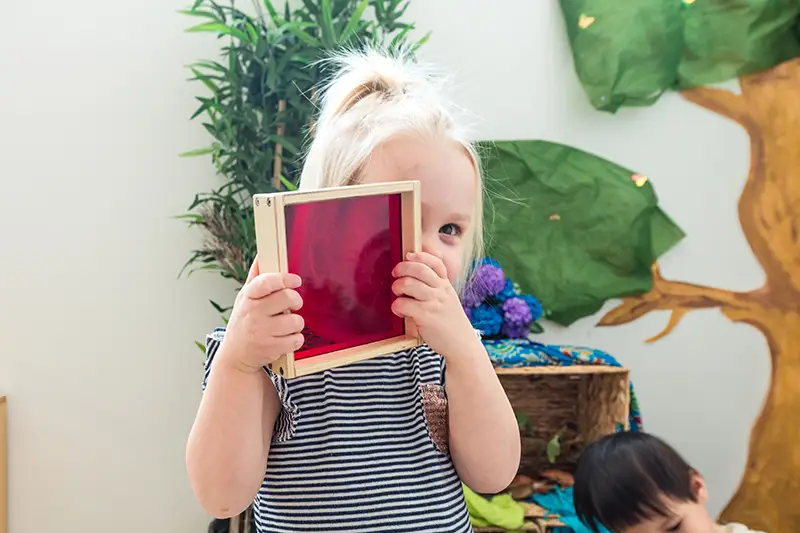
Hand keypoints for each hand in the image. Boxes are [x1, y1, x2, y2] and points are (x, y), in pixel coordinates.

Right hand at [217, 257, 304, 373]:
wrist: (235, 356)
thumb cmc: (244, 322)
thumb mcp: (244, 298)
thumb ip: (256, 278)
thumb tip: (262, 254)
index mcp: (247, 297)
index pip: (265, 282)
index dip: (284, 278)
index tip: (295, 280)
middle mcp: (253, 313)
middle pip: (287, 298)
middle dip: (296, 300)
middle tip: (292, 305)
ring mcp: (261, 332)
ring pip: (296, 320)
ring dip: (295, 323)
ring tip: (285, 326)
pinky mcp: (271, 348)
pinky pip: (297, 339)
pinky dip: (295, 339)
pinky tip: (284, 338)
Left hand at [391, 252, 473, 357]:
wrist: (462, 345)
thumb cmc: (450, 324)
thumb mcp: (448, 301)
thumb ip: (436, 289)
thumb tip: (413, 277)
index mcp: (446, 285)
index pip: (435, 262)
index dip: (420, 256)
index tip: (408, 256)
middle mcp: (441, 291)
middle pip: (419, 269)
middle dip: (402, 268)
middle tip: (395, 274)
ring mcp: (434, 303)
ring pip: (408, 284)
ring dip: (397, 287)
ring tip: (398, 295)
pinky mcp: (426, 316)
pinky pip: (403, 304)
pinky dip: (397, 306)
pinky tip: (400, 312)